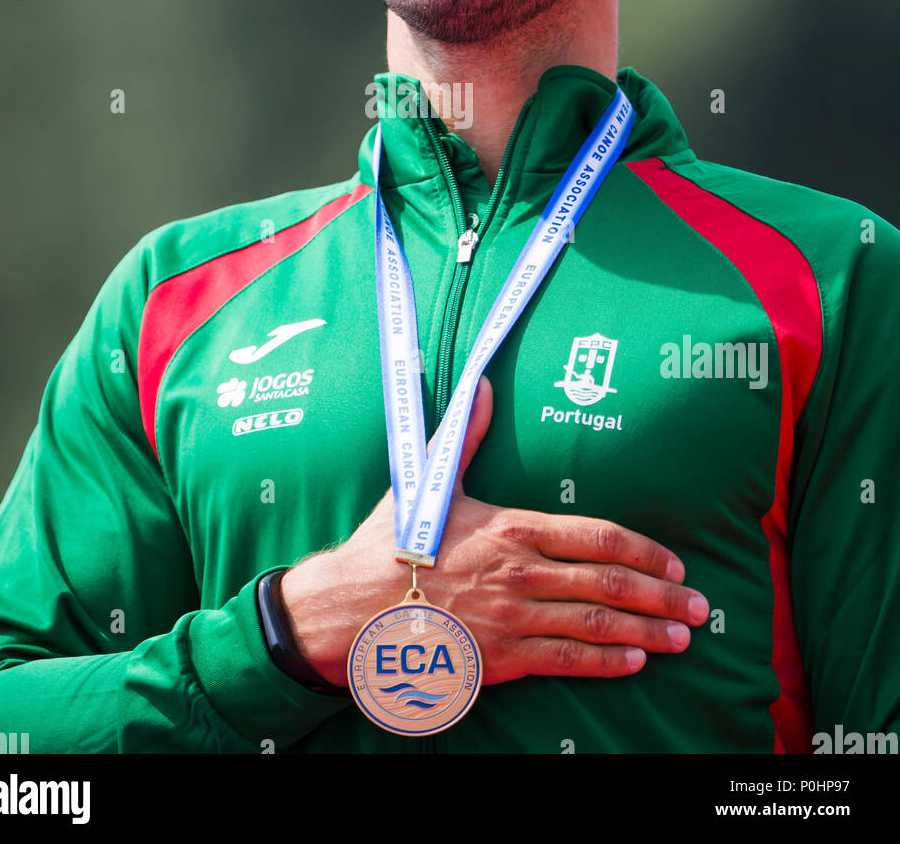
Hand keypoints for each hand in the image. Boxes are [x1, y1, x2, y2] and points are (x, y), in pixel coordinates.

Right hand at [280, 375, 707, 686]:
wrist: (350, 607)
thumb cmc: (389, 543)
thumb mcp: (428, 483)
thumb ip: (463, 436)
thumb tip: (482, 387)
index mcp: (511, 528)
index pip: (595, 537)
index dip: (643, 550)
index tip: (673, 562)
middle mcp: (520, 573)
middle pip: (608, 584)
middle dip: (661, 596)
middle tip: (700, 607)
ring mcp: (513, 618)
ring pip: (595, 625)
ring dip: (646, 632)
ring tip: (682, 638)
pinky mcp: (500, 658)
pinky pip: (564, 661)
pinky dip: (605, 663)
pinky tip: (634, 662)